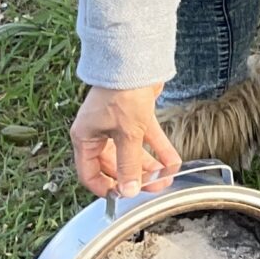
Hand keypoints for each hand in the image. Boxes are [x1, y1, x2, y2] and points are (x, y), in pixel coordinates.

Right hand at [70, 83, 180, 199]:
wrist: (135, 62)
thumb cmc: (121, 92)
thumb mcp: (127, 134)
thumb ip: (129, 164)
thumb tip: (129, 190)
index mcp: (85, 137)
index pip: (89, 173)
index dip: (105, 187)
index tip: (123, 197)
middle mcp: (99, 132)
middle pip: (114, 164)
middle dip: (134, 177)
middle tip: (152, 188)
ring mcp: (117, 124)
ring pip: (132, 152)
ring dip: (149, 165)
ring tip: (166, 177)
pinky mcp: (135, 116)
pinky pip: (146, 138)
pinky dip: (159, 149)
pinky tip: (173, 160)